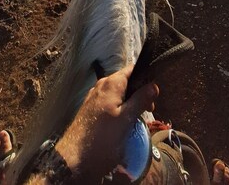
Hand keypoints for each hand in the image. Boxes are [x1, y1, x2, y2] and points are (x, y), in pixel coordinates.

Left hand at [55, 65, 158, 183]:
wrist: (75, 158)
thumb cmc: (102, 137)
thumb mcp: (126, 119)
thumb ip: (140, 100)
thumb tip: (154, 86)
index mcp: (111, 83)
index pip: (132, 70)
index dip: (145, 78)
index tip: (154, 93)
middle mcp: (102, 85)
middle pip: (126, 82)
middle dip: (139, 93)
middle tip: (149, 110)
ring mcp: (95, 97)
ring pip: (119, 94)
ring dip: (130, 103)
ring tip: (137, 118)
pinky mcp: (92, 109)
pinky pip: (110, 102)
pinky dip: (120, 109)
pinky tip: (124, 122)